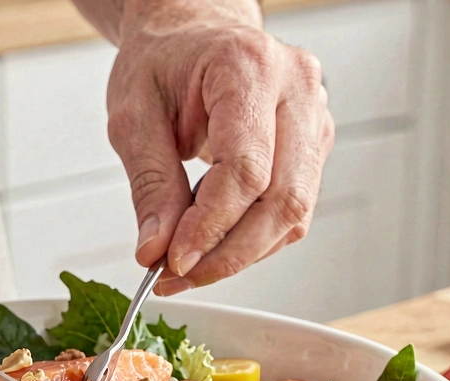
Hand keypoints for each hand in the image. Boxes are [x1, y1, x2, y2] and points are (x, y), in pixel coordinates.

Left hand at [106, 2, 333, 295]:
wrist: (191, 35)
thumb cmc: (163, 61)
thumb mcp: (134, 116)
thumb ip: (149, 184)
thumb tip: (156, 251)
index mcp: (249, 68)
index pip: (247, 169)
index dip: (211, 226)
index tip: (171, 260)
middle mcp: (297, 90)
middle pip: (282, 200)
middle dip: (228, 253)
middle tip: (177, 276)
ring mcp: (315, 119)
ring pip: (294, 214)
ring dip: (240, 254)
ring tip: (187, 265)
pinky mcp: (314, 148)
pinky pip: (292, 212)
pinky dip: (252, 240)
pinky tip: (213, 244)